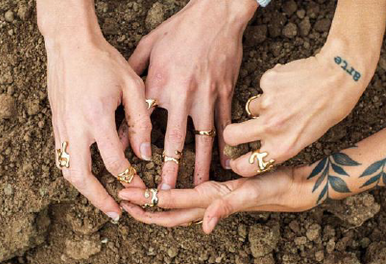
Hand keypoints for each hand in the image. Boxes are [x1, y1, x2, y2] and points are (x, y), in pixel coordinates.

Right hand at [46, 28, 150, 221]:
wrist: (71, 44)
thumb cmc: (105, 61)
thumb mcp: (132, 86)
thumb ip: (140, 121)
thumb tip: (144, 155)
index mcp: (97, 118)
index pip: (114, 162)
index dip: (130, 178)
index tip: (142, 185)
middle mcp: (75, 127)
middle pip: (81, 177)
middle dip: (99, 199)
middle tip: (116, 212)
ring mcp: (61, 126)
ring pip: (66, 170)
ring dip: (84, 189)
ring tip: (101, 198)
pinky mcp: (55, 122)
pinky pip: (61, 156)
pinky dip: (74, 171)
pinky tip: (88, 173)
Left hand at [118, 166, 311, 233]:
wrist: (291, 186)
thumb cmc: (273, 188)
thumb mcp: (250, 194)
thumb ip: (227, 208)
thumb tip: (205, 226)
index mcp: (210, 198)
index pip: (171, 202)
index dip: (146, 200)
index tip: (125, 196)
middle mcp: (208, 202)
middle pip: (168, 211)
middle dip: (144, 208)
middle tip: (121, 201)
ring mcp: (213, 200)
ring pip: (177, 209)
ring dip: (155, 206)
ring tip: (138, 201)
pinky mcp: (220, 193)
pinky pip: (191, 200)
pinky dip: (174, 199)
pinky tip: (169, 195)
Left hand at [123, 0, 257, 188]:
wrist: (216, 15)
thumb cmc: (180, 28)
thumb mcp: (149, 45)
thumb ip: (133, 70)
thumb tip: (121, 91)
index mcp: (159, 83)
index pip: (142, 121)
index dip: (133, 147)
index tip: (128, 169)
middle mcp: (182, 95)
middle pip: (174, 140)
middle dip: (169, 170)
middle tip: (164, 194)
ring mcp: (207, 96)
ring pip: (203, 139)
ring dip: (199, 167)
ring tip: (197, 188)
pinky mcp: (225, 93)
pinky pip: (225, 125)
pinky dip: (226, 146)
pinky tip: (225, 164)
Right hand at [224, 41, 369, 176]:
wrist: (339, 77)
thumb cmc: (327, 111)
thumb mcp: (305, 138)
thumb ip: (279, 143)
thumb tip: (258, 147)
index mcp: (284, 146)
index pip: (247, 166)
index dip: (238, 165)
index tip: (235, 162)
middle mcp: (272, 127)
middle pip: (231, 135)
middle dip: (230, 135)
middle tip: (237, 132)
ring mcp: (268, 103)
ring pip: (252, 108)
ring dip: (263, 105)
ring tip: (287, 100)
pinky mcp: (267, 82)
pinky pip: (262, 88)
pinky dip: (272, 87)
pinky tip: (289, 85)